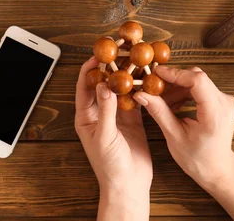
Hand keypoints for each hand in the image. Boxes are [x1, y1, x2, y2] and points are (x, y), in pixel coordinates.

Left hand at [75, 58, 151, 220]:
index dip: (92, 67)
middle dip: (112, 66)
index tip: (101, 52)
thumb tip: (104, 85)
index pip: (86, 85)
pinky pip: (135, 98)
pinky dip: (140, 87)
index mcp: (86, 116)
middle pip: (104, 82)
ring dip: (128, 74)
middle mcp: (100, 112)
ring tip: (136, 57)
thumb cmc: (110, 166)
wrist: (129, 185)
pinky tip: (147, 75)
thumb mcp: (105, 136)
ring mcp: (117, 114)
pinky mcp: (133, 119)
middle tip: (121, 48)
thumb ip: (105, 111)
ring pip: (121, 88)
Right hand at [134, 67, 233, 220]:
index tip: (156, 73)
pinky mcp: (223, 100)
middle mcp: (225, 103)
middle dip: (173, 80)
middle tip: (153, 87)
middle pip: (197, 78)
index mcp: (215, 113)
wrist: (217, 168)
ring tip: (161, 100)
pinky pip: (201, 88)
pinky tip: (172, 103)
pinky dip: (185, 92)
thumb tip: (141, 94)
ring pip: (198, 81)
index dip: (175, 73)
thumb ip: (159, 112)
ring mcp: (226, 100)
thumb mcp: (174, 136)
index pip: (197, 81)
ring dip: (177, 87)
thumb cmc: (197, 158)